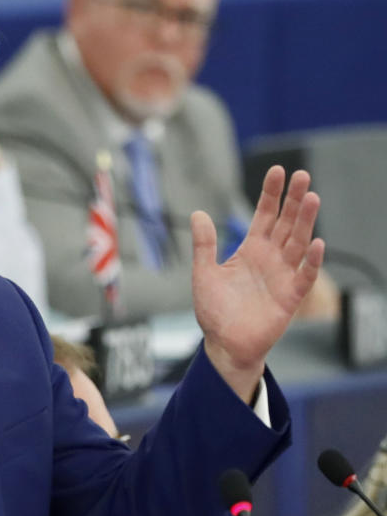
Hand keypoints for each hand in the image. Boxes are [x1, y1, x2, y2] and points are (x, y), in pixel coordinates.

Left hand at [191, 166, 324, 401]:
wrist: (225, 344)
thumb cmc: (215, 311)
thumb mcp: (203, 273)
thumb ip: (204, 244)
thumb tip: (197, 213)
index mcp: (251, 250)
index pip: (264, 215)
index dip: (271, 194)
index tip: (278, 171)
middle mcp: (270, 258)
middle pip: (286, 223)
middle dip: (294, 200)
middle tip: (302, 175)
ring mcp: (283, 276)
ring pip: (298, 243)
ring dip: (305, 222)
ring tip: (312, 197)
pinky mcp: (290, 297)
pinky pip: (304, 276)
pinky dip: (312, 261)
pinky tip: (317, 242)